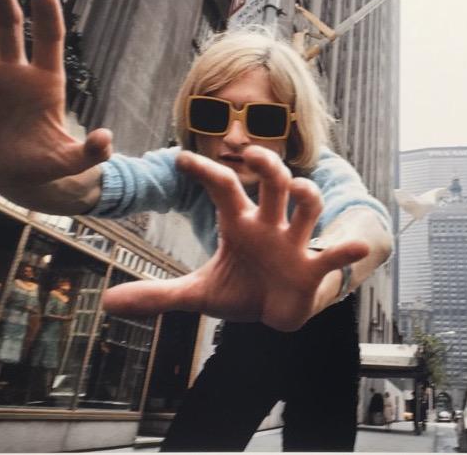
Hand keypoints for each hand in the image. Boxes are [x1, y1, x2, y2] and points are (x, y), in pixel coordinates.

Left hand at [101, 146, 369, 331]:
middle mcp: (270, 225)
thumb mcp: (197, 294)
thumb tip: (108, 303)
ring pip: (308, 207)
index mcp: (240, 224)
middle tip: (254, 153)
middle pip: (273, 181)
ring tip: (300, 193)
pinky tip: (358, 246)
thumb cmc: (241, 290)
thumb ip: (156, 294)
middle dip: (267, 164)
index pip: (223, 186)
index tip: (178, 158)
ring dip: (306, 196)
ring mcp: (294, 244)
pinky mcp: (313, 269)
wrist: (277, 312)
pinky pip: (334, 256)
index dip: (204, 170)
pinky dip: (346, 251)